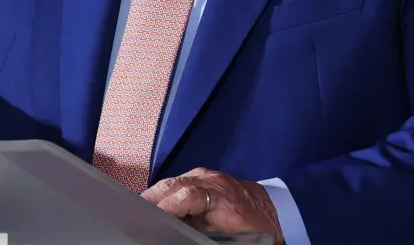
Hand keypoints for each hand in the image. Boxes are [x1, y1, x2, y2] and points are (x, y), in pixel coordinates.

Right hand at [142, 167, 282, 242]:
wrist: (280, 213)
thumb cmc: (257, 230)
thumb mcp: (231, 238)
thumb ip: (200, 231)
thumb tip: (177, 229)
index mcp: (222, 197)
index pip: (186, 195)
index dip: (166, 206)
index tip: (150, 216)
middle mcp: (213, 181)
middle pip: (174, 184)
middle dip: (152, 197)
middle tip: (133, 211)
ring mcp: (209, 175)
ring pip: (174, 180)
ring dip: (156, 193)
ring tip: (139, 208)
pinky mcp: (207, 176)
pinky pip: (181, 180)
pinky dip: (166, 190)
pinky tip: (157, 201)